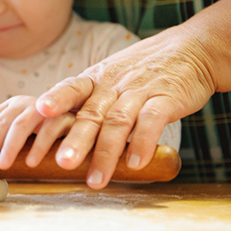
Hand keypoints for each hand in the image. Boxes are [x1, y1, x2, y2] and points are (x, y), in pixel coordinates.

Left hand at [0, 95, 75, 169]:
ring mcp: (48, 109)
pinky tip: (31, 163)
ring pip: (22, 123)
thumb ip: (1, 124)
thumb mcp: (24, 127)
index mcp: (17, 104)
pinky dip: (39, 146)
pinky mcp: (68, 118)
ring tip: (2, 165)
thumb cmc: (51, 129)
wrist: (91, 121)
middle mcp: (30, 103)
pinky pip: (49, 130)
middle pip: (5, 120)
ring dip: (10, 145)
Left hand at [36, 24, 214, 188]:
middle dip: (76, 140)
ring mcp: (140, 90)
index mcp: (96, 80)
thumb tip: (55, 132)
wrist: (192, 49)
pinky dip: (142, 142)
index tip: (38, 111)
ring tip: (96, 180)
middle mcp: (113, 85)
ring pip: (118, 121)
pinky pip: (152, 120)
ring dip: (106, 152)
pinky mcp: (167, 98)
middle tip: (62, 163)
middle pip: (91, 113)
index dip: (55, 98)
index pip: (71, 88)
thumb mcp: (110, 79)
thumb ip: (87, 103)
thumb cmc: (142, 71)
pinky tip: (135, 163)